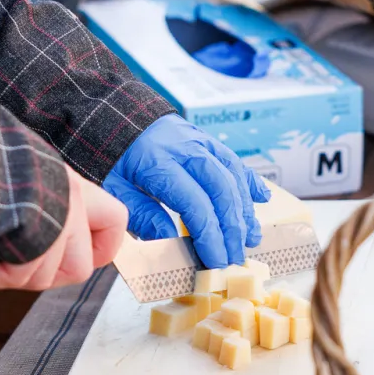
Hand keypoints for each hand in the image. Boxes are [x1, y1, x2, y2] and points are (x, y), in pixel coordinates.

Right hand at [0, 167, 126, 290]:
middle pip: (80, 268)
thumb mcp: (23, 173)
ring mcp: (56, 223)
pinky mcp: (34, 242)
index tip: (76, 253)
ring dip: (12, 273)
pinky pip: (17, 277)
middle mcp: (72, 204)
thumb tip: (33, 232)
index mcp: (74, 187)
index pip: (116, 221)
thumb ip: (41, 200)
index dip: (101, 248)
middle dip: (45, 275)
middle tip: (17, 261)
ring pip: (44, 278)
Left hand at [102, 114, 270, 269]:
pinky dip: (249, 181)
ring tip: (250, 239)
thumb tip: (170, 238)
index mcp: (159, 162)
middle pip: (221, 191)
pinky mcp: (206, 139)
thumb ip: (141, 214)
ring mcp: (200, 141)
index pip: (196, 204)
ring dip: (245, 211)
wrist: (113, 113)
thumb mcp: (114, 189)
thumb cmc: (111, 155)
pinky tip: (262, 199)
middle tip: (235, 258)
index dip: (210, 236)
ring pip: (233, 176)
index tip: (216, 261)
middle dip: (232, 229)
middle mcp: (186, 149)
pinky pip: (234, 161)